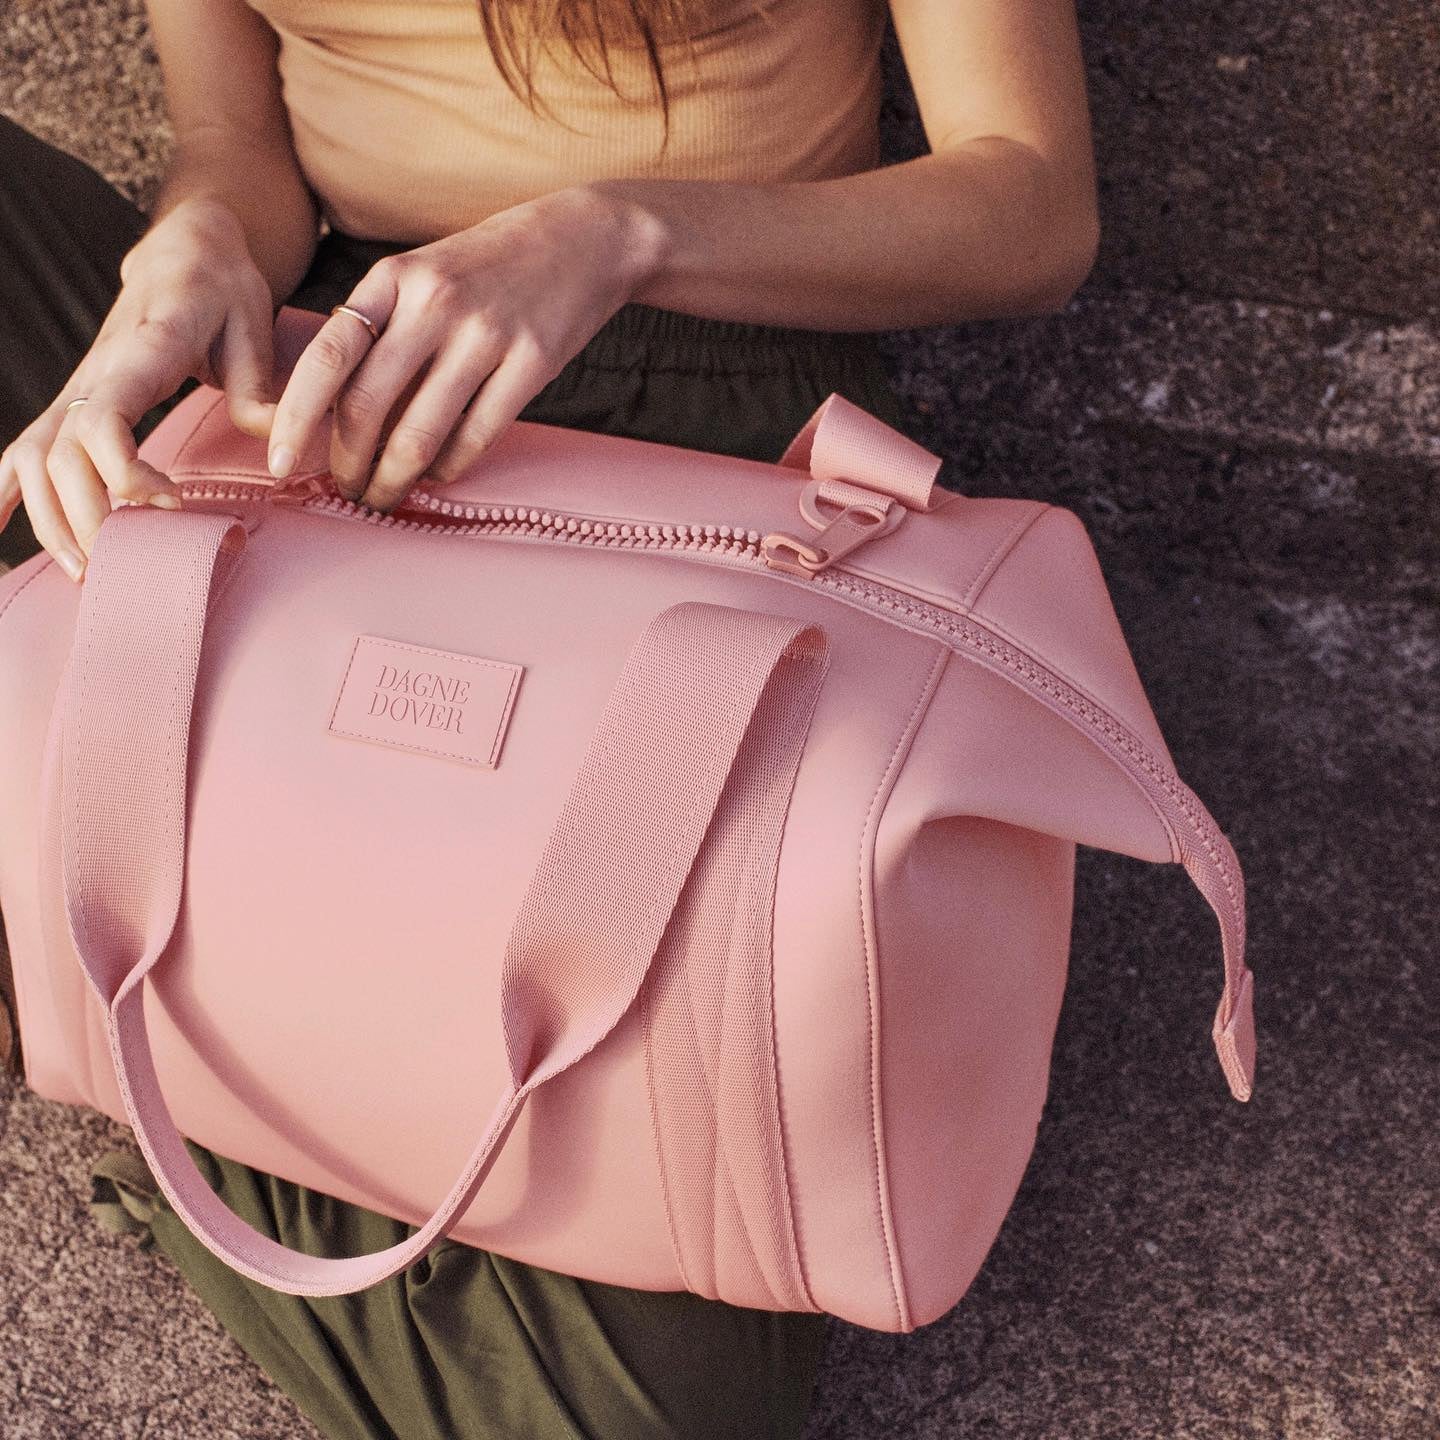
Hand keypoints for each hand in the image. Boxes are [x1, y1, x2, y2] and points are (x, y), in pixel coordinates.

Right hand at [0, 198, 277, 580]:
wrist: (186, 252)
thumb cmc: (224, 289)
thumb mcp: (255, 325)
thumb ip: (261, 391)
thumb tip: (276, 454)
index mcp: (141, 352)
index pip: (103, 417)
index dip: (124, 471)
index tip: (170, 503)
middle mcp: (95, 374)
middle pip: (60, 454)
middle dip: (88, 518)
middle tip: (130, 565)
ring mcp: (77, 388)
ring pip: (33, 458)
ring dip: (51, 519)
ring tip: (87, 571)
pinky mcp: (74, 402)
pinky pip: (22, 448)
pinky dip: (4, 490)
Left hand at [265, 185, 668, 511]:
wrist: (583, 240)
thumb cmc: (491, 266)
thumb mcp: (422, 273)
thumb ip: (380, 326)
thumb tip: (332, 408)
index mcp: (394, 278)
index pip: (327, 357)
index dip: (295, 416)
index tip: (279, 461)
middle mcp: (435, 304)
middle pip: (367, 405)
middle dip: (346, 463)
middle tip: (343, 489)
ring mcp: (485, 334)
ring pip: (419, 433)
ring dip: (393, 479)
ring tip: (383, 496)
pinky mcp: (531, 363)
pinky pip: (475, 436)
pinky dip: (448, 467)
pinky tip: (436, 475)